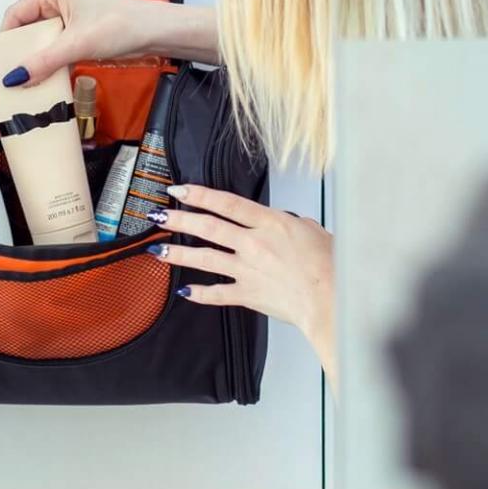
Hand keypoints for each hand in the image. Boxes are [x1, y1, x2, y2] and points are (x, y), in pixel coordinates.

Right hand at [0, 0, 217, 86]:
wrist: (157, 32)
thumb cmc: (121, 25)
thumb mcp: (76, 44)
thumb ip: (43, 62)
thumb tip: (13, 79)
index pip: (15, 14)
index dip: (5, 39)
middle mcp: (58, 1)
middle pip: (27, 28)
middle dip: (19, 52)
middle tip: (8, 77)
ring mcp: (69, 18)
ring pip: (42, 41)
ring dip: (35, 61)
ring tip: (24, 84)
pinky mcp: (80, 33)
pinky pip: (56, 49)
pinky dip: (50, 64)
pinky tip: (45, 81)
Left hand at [147, 183, 336, 389]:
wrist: (329, 299)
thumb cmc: (329, 266)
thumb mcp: (313, 231)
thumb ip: (292, 224)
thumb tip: (285, 222)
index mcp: (270, 224)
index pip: (227, 203)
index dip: (200, 195)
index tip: (180, 189)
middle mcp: (253, 244)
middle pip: (208, 227)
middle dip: (180, 219)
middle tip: (159, 215)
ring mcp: (247, 270)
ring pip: (205, 258)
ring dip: (179, 253)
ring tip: (159, 250)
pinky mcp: (248, 294)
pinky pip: (217, 293)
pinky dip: (199, 293)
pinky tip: (185, 290)